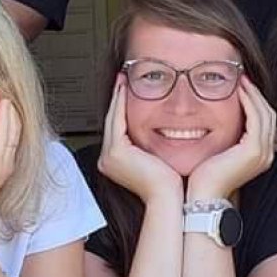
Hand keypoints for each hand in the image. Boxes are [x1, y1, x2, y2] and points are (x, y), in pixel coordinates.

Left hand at [0, 98, 19, 243]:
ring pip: (13, 127)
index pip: (6, 130)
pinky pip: (5, 135)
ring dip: (11, 107)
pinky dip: (5, 118)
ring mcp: (2, 164)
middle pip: (14, 125)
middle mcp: (4, 161)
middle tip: (5, 82)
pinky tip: (3, 102)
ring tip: (6, 86)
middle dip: (10, 104)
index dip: (5, 111)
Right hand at [97, 76, 183, 203]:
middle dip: (118, 99)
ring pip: (113, 119)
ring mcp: (109, 156)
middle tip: (123, 79)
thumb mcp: (156, 157)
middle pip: (113, 122)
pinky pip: (117, 120)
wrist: (169, 196)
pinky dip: (121, 103)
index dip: (121, 108)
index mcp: (115, 162)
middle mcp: (108, 159)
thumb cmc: (168, 183)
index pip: (118, 129)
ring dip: (119, 98)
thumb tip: (159, 127)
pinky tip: (126, 90)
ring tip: (124, 81)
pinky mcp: (115, 151)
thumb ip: (150, 143)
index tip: (127, 90)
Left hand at [186, 78, 275, 200]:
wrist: (203, 196)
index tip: (242, 86)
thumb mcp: (219, 152)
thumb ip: (226, 138)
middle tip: (243, 78)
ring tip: (241, 80)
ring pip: (264, 113)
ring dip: (253, 94)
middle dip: (256, 94)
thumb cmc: (205, 177)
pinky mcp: (253, 150)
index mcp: (260, 155)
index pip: (264, 121)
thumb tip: (218, 119)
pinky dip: (249, 102)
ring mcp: (262, 152)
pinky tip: (238, 91)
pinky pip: (255, 118)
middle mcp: (266, 154)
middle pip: (268, 114)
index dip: (255, 102)